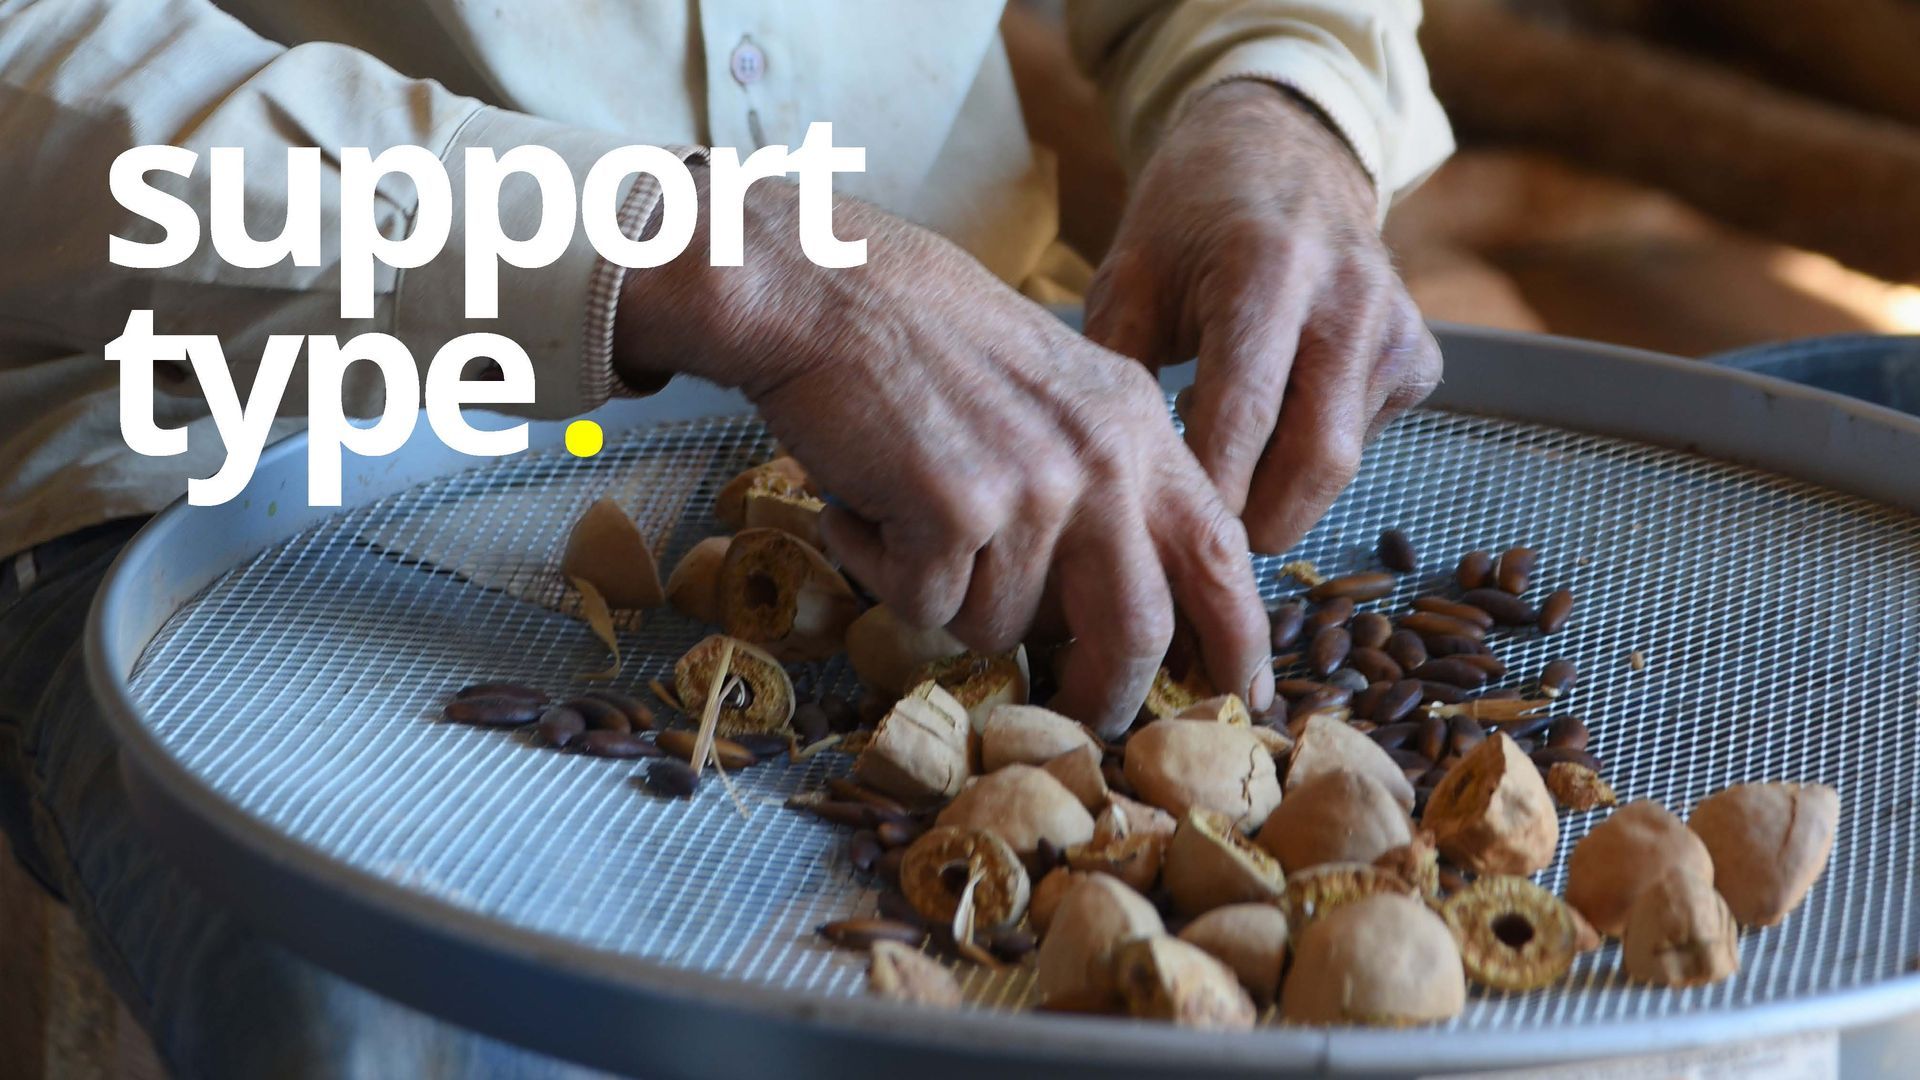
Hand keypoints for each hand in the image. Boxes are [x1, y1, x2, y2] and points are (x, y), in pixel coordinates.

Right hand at [614, 175, 1273, 734]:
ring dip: (946, 597)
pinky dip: (880, 569)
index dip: (1238, 636)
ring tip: (908, 515)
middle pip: (1138, 628)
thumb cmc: (921, 337)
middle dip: (1109, 694)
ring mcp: (1031, 487)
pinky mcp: (953, 510)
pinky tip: (864, 503)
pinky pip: (923, 606)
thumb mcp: (1054, 389)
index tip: (1242, 695)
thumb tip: (1107, 604)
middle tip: (1082, 719)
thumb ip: (1102, 478)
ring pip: (1003, 627)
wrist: (825, 288)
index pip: (1217, 551)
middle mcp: (1100, 460)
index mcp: (1136, 427)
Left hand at [1085, 81, 1441, 552]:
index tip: (1168, 533)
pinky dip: (1309, 455)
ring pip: (1342, 462)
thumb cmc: (1189, 223)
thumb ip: (1114, 369)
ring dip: (1278, 489)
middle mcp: (1349, 297)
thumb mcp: (1129, 277)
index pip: (1244, 414)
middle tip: (1202, 539)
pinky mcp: (1419, 356)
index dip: (1209, 490)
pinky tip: (1271, 419)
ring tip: (1222, 464)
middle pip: (1317, 458)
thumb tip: (1099, 475)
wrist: (1281, 152)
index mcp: (1268, 269)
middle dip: (1258, 520)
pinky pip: (1362, 441)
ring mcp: (1395, 328)